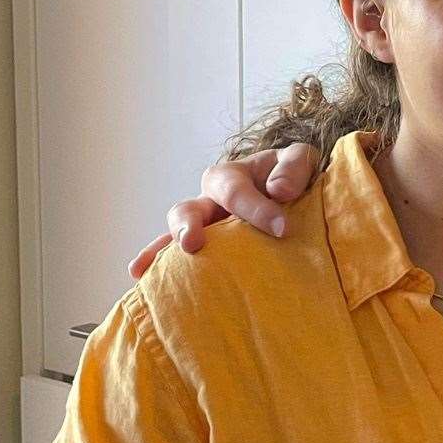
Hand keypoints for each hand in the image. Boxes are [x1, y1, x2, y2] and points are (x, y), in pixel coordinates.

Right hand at [128, 143, 320, 276]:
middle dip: (188, 226)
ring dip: (161, 252)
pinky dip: (159, 268)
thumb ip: (293, 167)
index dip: (255, 209)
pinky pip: (177, 259)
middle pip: (187, 210)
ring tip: (148, 270)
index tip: (281, 228)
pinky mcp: (207, 250)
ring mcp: (204, 228)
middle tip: (194, 244)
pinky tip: (142, 283)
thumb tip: (279, 190)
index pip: (234, 191)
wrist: (295, 192)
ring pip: (175, 236)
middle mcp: (209, 202)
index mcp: (230, 176)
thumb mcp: (300, 160)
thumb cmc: (292, 175)